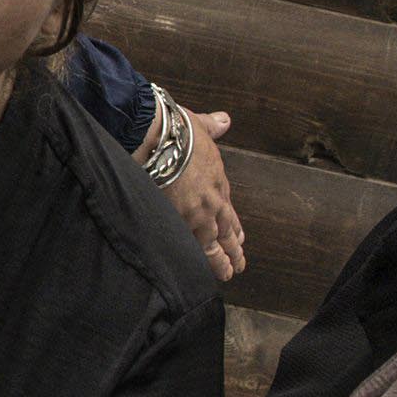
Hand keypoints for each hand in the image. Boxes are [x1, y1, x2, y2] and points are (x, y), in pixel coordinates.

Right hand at [165, 108, 244, 282]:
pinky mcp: (175, 220)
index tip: (239, 238)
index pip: (228, 209)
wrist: (157, 139)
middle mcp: (210, 201)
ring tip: (225, 275)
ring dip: (219, 261)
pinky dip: (193, 258)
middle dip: (232, 250)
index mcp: (217, 180)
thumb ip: (212, 126)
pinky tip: (195, 269)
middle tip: (239, 266)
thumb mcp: (199, 124)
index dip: (233, 226)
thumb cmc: (177, 129)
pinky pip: (187, 245)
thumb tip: (224, 121)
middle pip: (225, 231)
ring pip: (210, 244)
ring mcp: (194, 214)